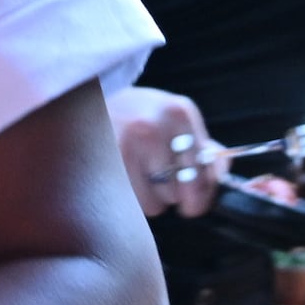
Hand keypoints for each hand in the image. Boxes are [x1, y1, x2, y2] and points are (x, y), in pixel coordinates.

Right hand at [109, 86, 219, 219]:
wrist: (83, 100)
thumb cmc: (133, 114)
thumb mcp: (172, 117)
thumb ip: (202, 146)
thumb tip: (221, 174)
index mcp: (179, 112)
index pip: (205, 172)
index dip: (203, 194)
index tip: (195, 200)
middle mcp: (154, 126)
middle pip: (182, 191)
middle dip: (175, 194)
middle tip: (162, 184)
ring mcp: (126, 145)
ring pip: (156, 204)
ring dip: (150, 199)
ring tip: (137, 176)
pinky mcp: (103, 164)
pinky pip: (130, 205)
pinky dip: (129, 200)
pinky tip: (122, 180)